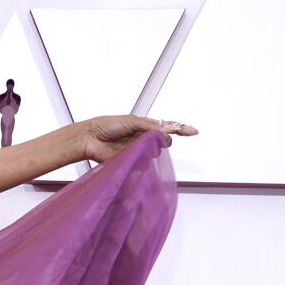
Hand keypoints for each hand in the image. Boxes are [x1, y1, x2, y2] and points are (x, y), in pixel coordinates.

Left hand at [79, 114, 196, 162]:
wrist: (90, 139)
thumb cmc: (107, 126)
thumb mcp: (132, 121)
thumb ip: (151, 127)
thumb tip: (165, 135)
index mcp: (144, 126)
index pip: (167, 127)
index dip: (181, 129)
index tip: (193, 131)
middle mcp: (142, 138)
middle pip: (163, 142)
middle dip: (160, 140)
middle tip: (148, 137)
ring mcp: (137, 151)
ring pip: (153, 153)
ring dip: (146, 149)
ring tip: (130, 144)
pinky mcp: (130, 162)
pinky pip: (142, 164)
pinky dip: (138, 159)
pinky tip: (127, 154)